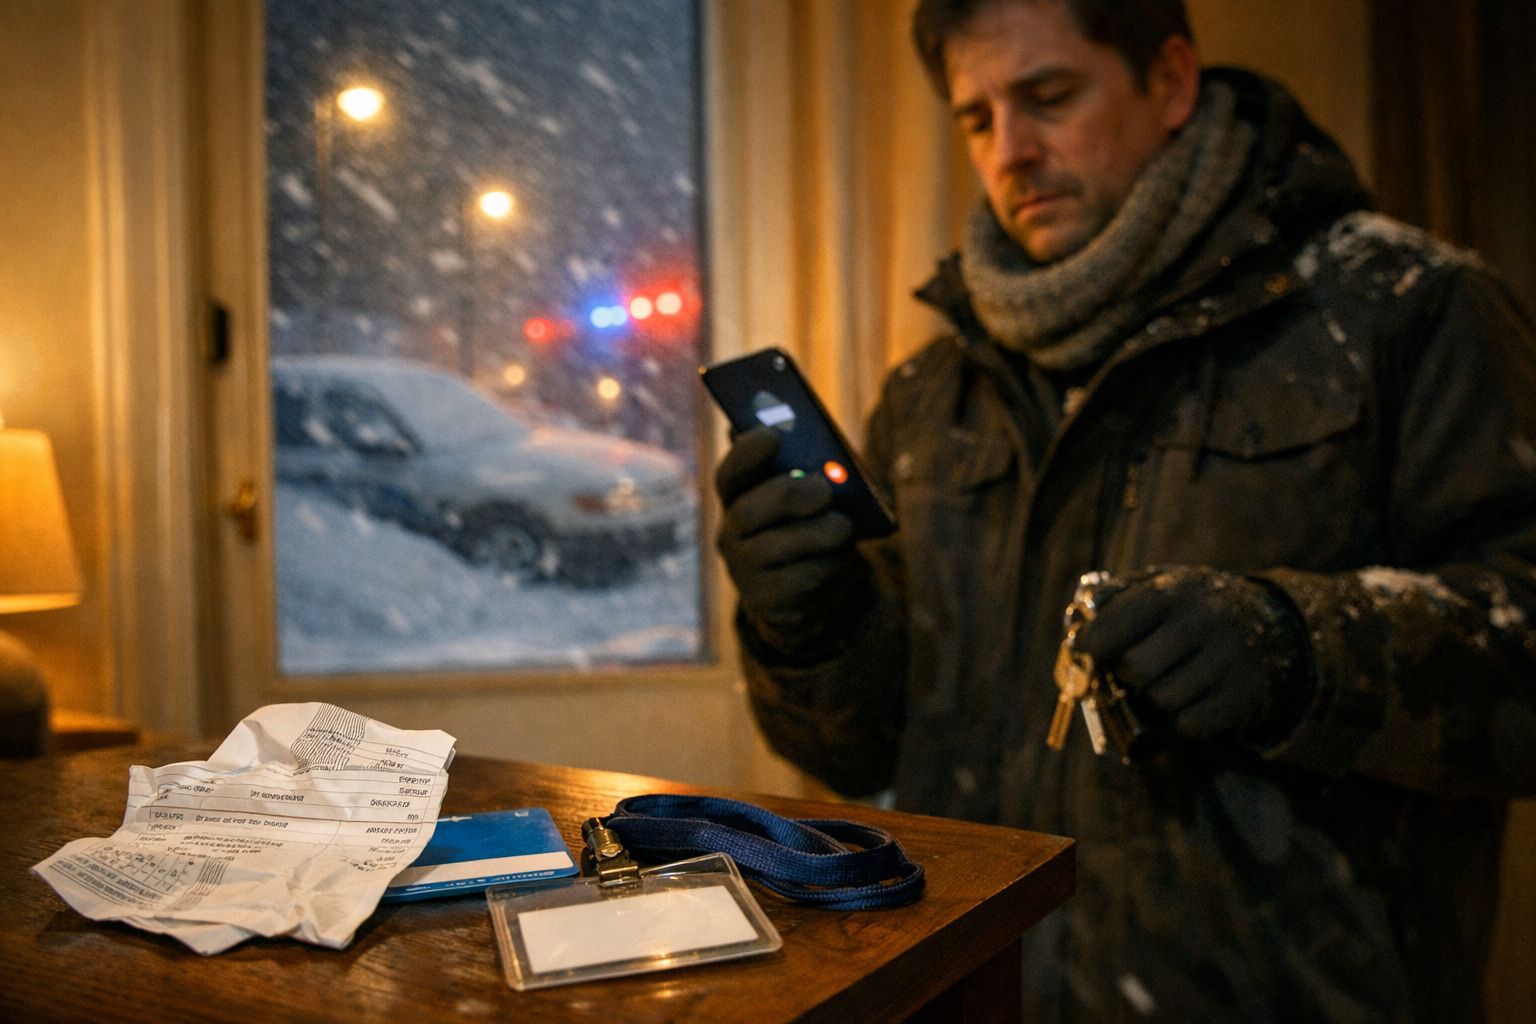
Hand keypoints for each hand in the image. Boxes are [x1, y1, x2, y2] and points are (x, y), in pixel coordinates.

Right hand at [715, 428, 870, 658]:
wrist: (817, 587)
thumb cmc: (813, 526)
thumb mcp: (809, 497)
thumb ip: (806, 470)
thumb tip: (816, 448)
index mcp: (738, 499)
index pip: (731, 473)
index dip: (747, 453)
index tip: (773, 436)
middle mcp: (731, 534)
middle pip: (748, 511)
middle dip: (788, 496)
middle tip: (824, 490)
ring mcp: (744, 570)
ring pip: (776, 548)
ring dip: (818, 534)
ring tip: (844, 527)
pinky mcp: (766, 601)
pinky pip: (798, 580)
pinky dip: (826, 566)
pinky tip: (839, 561)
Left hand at [1071, 566, 1310, 742]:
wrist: (1274, 628)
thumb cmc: (1194, 611)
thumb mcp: (1163, 586)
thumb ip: (1117, 595)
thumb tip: (1082, 617)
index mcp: (1174, 593)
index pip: (1117, 624)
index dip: (1090, 643)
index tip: (1083, 650)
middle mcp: (1203, 623)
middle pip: (1136, 670)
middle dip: (1124, 676)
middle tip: (1128, 672)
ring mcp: (1226, 661)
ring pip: (1161, 700)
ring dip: (1152, 700)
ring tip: (1162, 684)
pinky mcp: (1242, 697)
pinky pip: (1188, 725)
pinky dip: (1178, 721)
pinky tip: (1185, 703)